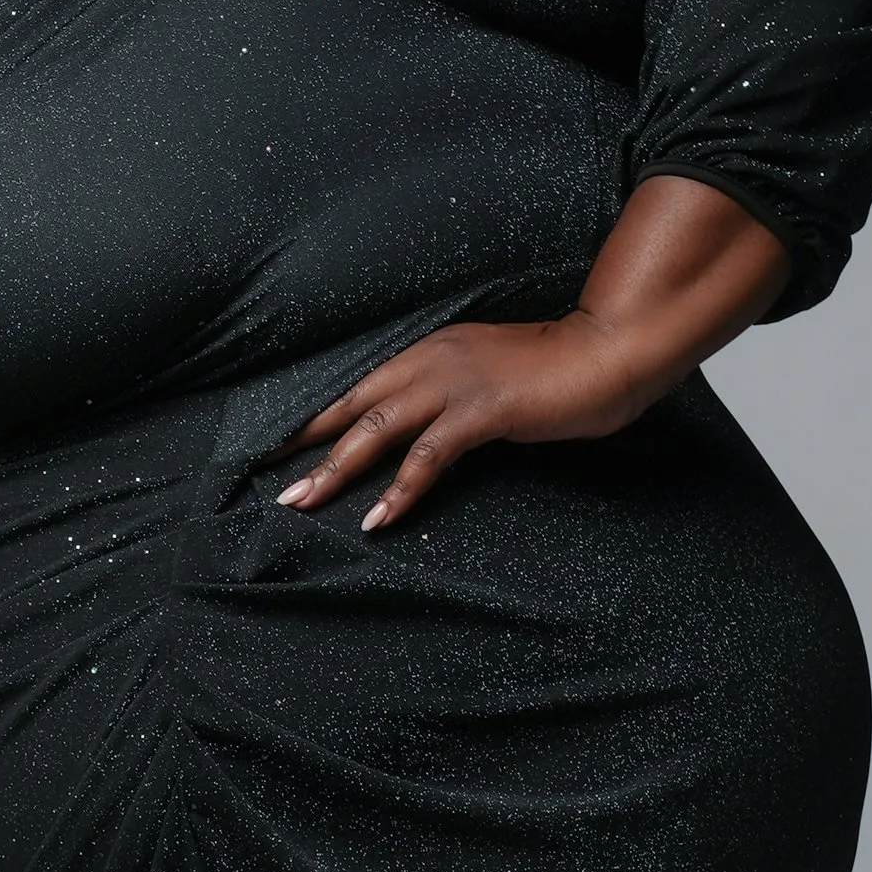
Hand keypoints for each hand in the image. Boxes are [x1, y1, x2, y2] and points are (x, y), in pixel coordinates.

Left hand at [278, 174, 791, 532]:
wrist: (609, 351)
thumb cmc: (553, 372)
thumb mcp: (486, 379)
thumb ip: (448, 397)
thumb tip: (419, 430)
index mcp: (426, 351)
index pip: (356, 385)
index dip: (312, 414)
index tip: (273, 443)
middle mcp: (429, 361)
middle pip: (348, 404)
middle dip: (301, 442)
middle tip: (263, 477)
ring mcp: (455, 383)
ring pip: (375, 428)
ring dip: (334, 469)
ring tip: (298, 503)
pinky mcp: (482, 411)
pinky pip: (427, 455)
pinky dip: (400, 489)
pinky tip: (377, 519)